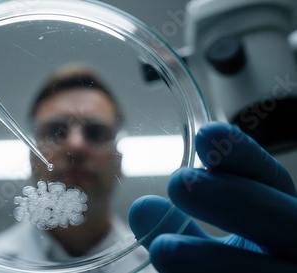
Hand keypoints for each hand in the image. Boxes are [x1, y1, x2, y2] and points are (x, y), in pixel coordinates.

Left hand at [128, 122, 296, 272]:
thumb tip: (141, 207)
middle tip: (180, 182)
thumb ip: (182, 228)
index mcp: (286, 224)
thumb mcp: (213, 245)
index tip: (207, 135)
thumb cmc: (235, 268)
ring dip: (214, 260)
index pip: (275, 183)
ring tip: (164, 249)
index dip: (246, 158)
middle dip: (235, 199)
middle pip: (289, 223)